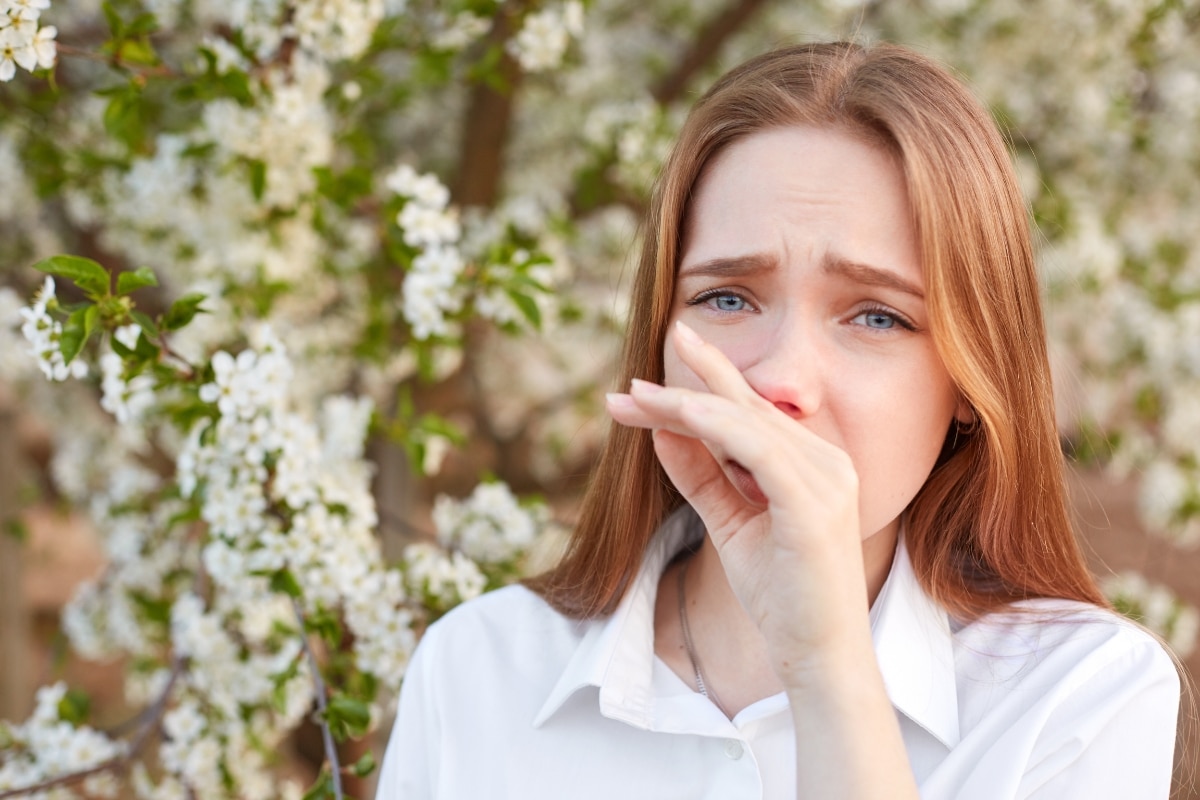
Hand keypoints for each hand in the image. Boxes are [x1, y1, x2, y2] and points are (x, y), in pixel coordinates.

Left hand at [606, 320, 874, 681]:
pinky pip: (757, 449)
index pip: (746, 414)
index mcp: (813, 464)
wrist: (820, 656)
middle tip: (626, 388)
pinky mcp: (813, 504)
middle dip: (679, 394)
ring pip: (744, 421)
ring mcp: (826, 479)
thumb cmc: (782, 597)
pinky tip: (675, 416)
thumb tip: (662, 433)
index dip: (695, 391)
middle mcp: (827, 461)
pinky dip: (715, 427)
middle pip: (742, 410)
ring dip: (684, 406)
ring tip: (633, 399)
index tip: (640, 391)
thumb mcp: (731, 525)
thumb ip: (702, 477)